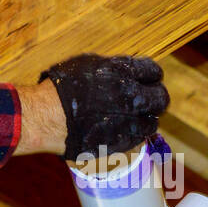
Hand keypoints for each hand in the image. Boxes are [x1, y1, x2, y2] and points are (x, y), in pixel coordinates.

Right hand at [39, 54, 168, 160]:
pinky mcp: (120, 142)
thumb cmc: (62, 87)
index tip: (149, 80)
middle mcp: (130, 96)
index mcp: (123, 72)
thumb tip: (130, 72)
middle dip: (156, 98)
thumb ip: (114, 68)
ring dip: (146, 118)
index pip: (153, 71)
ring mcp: (127, 121)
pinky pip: (138, 138)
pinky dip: (135, 133)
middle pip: (160, 98)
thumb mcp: (88, 64)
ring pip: (152, 122)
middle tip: (149, 100)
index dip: (152, 76)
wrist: (46, 116)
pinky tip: (123, 128)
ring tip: (135, 117)